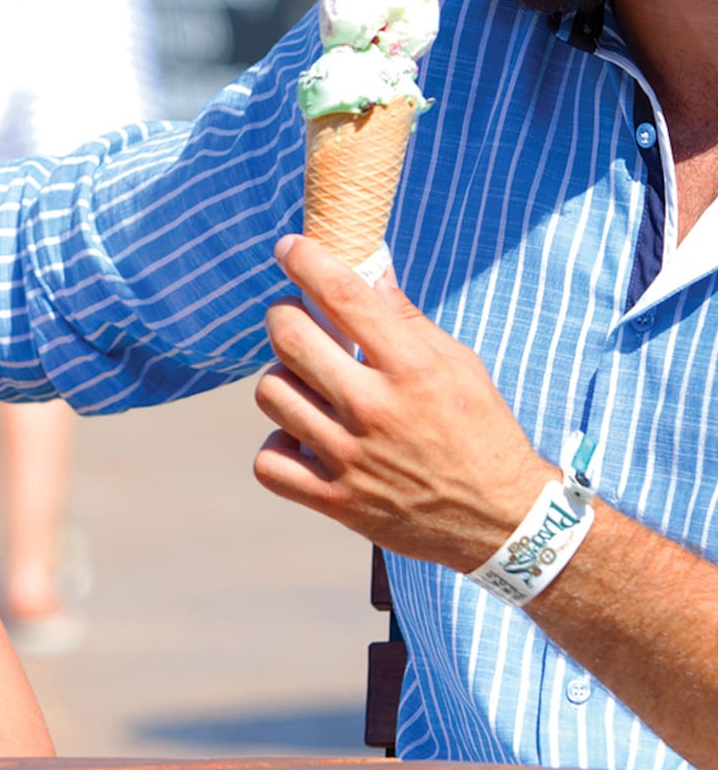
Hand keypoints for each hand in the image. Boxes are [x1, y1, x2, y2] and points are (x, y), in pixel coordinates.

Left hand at [251, 236, 553, 571]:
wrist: (501, 521)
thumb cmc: (481, 433)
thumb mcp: (458, 365)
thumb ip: (406, 320)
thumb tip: (368, 269)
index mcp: (412, 369)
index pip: (345, 295)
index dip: (307, 261)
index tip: (290, 248)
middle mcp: (375, 410)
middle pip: (290, 338)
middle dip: (283, 315)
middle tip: (295, 318)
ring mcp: (351, 458)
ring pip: (272, 394)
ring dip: (281, 379)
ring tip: (306, 384)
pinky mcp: (336, 501)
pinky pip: (268, 462)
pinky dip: (278, 447)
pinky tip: (301, 438)